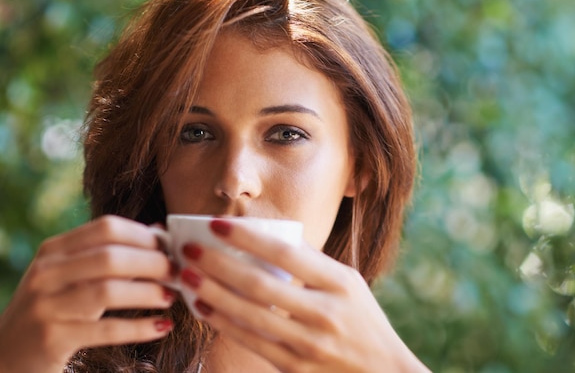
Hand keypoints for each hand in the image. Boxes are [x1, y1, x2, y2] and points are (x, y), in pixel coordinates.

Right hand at [0, 216, 175, 372]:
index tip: (170, 247)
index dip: (145, 235)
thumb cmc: (54, 307)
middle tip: (177, 272)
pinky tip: (162, 326)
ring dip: (148, 292)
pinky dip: (139, 327)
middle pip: (111, 257)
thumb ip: (109, 254)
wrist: (7, 354)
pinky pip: (105, 330)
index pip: (107, 228)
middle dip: (152, 263)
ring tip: (171, 296)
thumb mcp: (71, 275)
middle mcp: (47, 273)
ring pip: (108, 291)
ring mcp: (47, 306)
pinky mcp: (53, 338)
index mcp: (54, 250)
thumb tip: (159, 233)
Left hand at [178, 219, 430, 372]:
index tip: (217, 224)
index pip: (286, 254)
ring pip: (249, 315)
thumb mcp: (348, 282)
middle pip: (260, 285)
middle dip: (218, 265)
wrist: (381, 372)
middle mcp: (324, 313)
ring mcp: (308, 344)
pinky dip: (223, 323)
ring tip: (186, 276)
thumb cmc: (362, 318)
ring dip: (212, 293)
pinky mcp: (294, 366)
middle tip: (189, 249)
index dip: (248, 237)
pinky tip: (203, 307)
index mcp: (340, 283)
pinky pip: (251, 341)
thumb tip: (269, 236)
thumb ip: (312, 261)